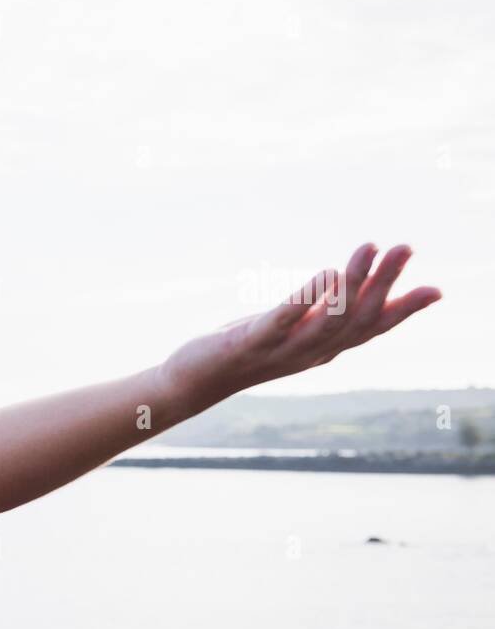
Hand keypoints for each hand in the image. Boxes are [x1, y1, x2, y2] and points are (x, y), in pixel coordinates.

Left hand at [159, 242, 442, 406]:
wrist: (192, 382)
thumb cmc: (243, 350)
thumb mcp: (288, 331)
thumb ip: (320, 312)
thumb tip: (349, 282)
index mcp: (321, 349)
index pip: (370, 330)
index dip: (403, 311)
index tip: (436, 290)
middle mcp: (308, 353)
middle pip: (357, 319)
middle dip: (385, 283)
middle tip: (406, 247)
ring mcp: (281, 350)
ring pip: (328, 320)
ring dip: (352, 284)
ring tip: (369, 248)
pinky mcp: (250, 343)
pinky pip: (283, 319)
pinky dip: (307, 297)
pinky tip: (323, 273)